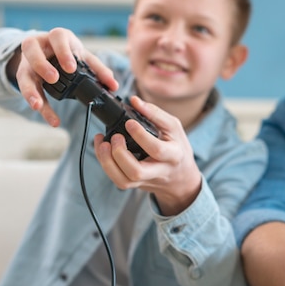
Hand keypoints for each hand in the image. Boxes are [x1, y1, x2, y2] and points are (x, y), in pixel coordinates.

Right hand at [12, 27, 117, 126]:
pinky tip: (40, 110)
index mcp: (57, 37)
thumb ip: (99, 70)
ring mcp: (28, 61)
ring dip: (30, 90)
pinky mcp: (23, 75)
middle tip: (54, 78)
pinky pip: (25, 88)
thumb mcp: (84, 57)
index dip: (63, 52)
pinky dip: (33, 100)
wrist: (49, 52)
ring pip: (23, 72)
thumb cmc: (68, 53)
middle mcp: (38, 45)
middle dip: (42, 65)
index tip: (71, 68)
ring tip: (38, 105)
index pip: (58, 38)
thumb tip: (113, 86)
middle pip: (32, 49)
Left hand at [94, 96, 201, 215]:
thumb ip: (155, 113)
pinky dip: (106, 166)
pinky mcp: (136, 184)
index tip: (129, 123)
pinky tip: (103, 151)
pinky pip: (119, 181)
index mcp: (173, 155)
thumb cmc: (177, 147)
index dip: (140, 136)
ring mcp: (146, 180)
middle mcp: (159, 171)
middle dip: (120, 154)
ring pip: (124, 181)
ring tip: (103, 144)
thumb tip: (134, 101)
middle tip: (115, 137)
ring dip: (108, 163)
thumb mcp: (174, 128)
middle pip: (136, 172)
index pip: (157, 150)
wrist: (181, 176)